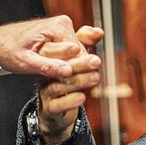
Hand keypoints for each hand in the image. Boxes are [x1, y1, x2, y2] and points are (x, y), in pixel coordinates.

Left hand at [0, 14, 101, 80]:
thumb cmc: (7, 49)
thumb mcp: (25, 62)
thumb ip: (48, 66)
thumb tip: (68, 71)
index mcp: (58, 27)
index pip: (80, 54)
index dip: (72, 71)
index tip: (64, 81)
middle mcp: (64, 24)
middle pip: (80, 55)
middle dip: (69, 69)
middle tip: (49, 74)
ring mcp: (63, 29)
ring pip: (76, 56)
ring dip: (66, 67)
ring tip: (46, 69)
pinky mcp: (60, 35)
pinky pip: (69, 54)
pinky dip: (63, 63)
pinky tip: (51, 68)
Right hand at [36, 26, 105, 144]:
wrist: (58, 113)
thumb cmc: (69, 82)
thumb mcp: (77, 60)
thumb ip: (86, 44)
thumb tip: (99, 31)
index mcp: (52, 62)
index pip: (59, 54)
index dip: (74, 51)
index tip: (87, 49)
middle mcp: (47, 76)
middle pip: (60, 69)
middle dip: (79, 64)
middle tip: (95, 61)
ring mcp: (46, 93)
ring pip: (59, 86)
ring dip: (79, 81)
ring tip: (94, 78)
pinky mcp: (50, 109)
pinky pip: (58, 105)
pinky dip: (71, 101)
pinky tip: (82, 97)